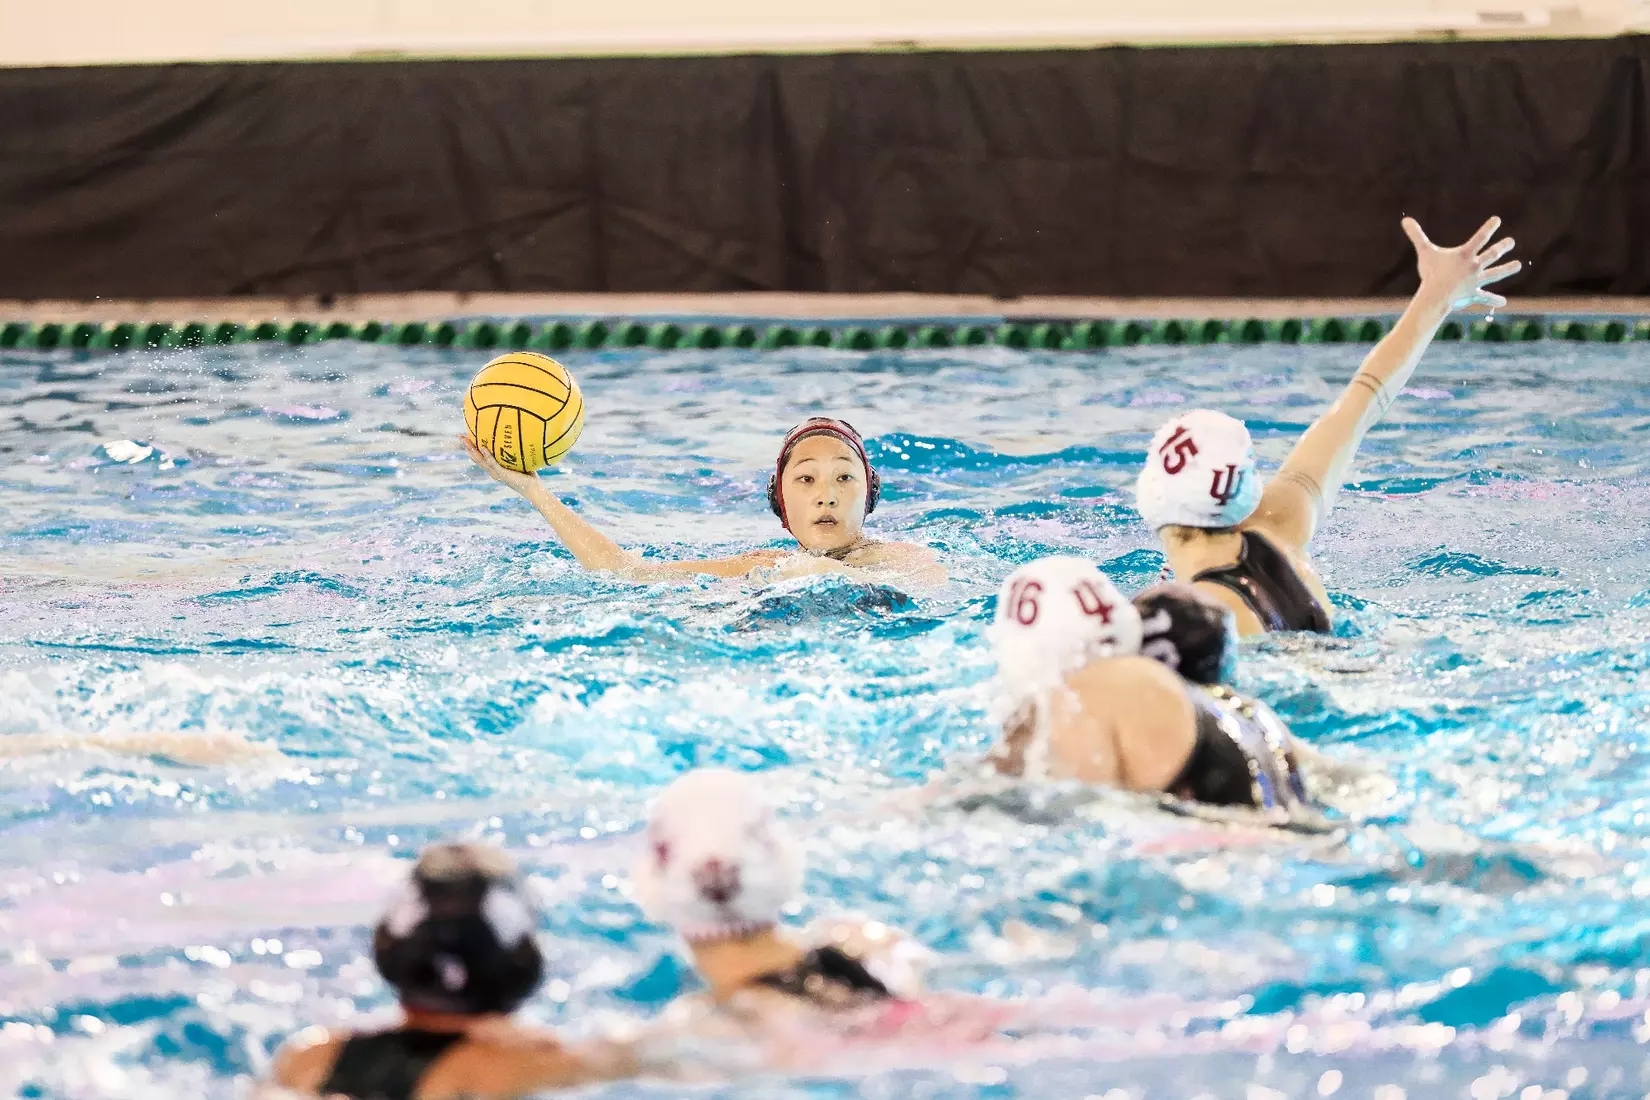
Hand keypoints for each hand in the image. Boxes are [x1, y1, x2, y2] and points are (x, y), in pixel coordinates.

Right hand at [460, 432, 541, 495]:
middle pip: (476, 458)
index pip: (479, 457)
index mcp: (494, 468)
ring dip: (472, 450)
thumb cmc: (528, 475)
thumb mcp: (520, 461)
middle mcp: (492, 471)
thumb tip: (517, 436)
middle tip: (460, 436)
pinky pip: (493, 463)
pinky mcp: (502, 474)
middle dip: (467, 447)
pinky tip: (483, 447)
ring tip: (466, 440)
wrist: (533, 488)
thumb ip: (515, 452)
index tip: (466, 437)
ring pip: (480, 460)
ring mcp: (496, 473)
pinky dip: (487, 456)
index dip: (472, 448)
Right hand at [1403, 215, 1520, 310]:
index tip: (1497, 220)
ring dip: (1507, 269)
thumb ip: (1416, 235)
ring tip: (1518, 265)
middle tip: (1511, 242)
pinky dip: (1493, 300)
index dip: (1489, 228)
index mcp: (1465, 254)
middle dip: (1503, 247)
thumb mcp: (1424, 252)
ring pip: (1495, 274)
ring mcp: (1476, 280)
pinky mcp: (1473, 294)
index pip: (1480, 238)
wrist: (1437, 295)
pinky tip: (1503, 302)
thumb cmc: (1431, 273)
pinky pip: (1485, 297)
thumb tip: (1405, 219)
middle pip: (1492, 255)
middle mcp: (1475, 266)